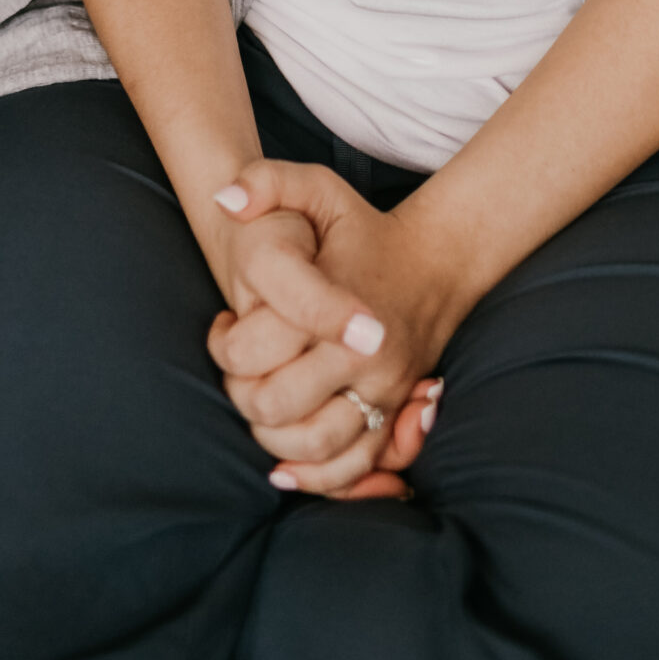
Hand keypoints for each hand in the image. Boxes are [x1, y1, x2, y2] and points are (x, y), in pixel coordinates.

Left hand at [208, 161, 466, 498]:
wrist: (435, 262)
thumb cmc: (363, 229)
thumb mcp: (320, 188)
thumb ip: (268, 181)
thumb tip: (225, 201)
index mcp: (338, 306)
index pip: (257, 350)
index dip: (224, 344)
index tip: (223, 321)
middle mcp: (365, 357)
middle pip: (275, 404)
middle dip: (240, 391)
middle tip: (237, 367)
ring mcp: (384, 392)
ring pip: (310, 445)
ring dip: (269, 436)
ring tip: (258, 401)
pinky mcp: (394, 416)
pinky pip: (351, 468)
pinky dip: (314, 478)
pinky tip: (283, 467)